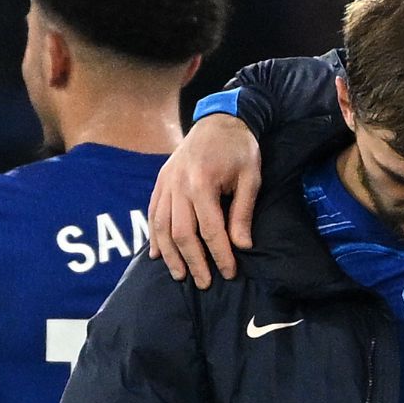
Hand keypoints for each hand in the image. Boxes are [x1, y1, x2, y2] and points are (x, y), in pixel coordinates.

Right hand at [148, 113, 261, 287]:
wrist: (219, 120)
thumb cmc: (239, 149)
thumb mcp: (250, 178)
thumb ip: (243, 212)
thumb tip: (241, 246)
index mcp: (202, 183)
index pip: (210, 230)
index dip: (219, 255)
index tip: (229, 273)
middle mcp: (178, 185)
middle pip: (182, 233)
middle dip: (194, 261)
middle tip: (205, 283)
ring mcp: (166, 183)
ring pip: (161, 227)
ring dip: (170, 255)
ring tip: (180, 275)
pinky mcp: (160, 181)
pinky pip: (152, 213)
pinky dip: (154, 236)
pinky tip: (158, 255)